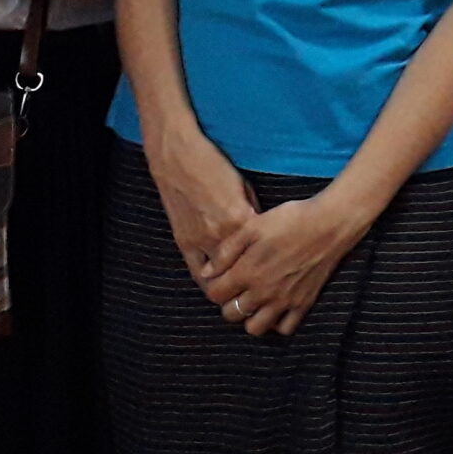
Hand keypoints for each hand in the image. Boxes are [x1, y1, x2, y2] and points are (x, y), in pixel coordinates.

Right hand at [146, 128, 258, 285]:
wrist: (177, 157)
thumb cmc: (213, 165)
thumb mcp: (243, 186)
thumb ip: (251, 213)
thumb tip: (260, 233)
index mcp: (240, 219)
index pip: (259, 254)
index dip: (267, 266)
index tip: (275, 274)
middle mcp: (221, 234)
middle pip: (239, 273)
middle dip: (249, 284)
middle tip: (259, 293)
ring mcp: (200, 240)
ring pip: (217, 279)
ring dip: (227, 288)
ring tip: (239, 296)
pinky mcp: (183, 241)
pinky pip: (197, 270)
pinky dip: (208, 279)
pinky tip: (216, 285)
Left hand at [206, 190, 373, 336]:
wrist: (328, 225)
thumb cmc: (290, 219)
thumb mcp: (253, 226)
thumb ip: (227, 250)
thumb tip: (206, 272)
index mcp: (247, 272)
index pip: (215, 295)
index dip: (213, 286)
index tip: (220, 278)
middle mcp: (263, 292)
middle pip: (231, 314)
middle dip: (228, 303)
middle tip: (236, 289)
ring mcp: (284, 302)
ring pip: (255, 328)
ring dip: (249, 317)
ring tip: (254, 301)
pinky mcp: (303, 304)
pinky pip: (285, 329)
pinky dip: (277, 323)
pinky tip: (275, 307)